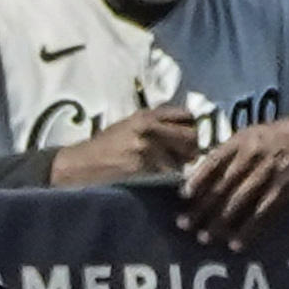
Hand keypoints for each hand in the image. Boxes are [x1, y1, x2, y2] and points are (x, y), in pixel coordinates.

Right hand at [45, 99, 198, 185]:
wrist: (86, 162)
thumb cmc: (108, 143)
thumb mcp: (131, 124)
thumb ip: (157, 123)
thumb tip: (187, 128)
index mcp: (146, 115)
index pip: (184, 115)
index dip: (197, 123)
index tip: (203, 130)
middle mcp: (149, 129)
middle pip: (190, 135)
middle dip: (197, 144)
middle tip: (198, 150)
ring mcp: (148, 149)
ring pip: (184, 156)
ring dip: (187, 161)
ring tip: (183, 164)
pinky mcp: (146, 168)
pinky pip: (170, 171)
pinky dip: (174, 173)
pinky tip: (168, 174)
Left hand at [174, 109, 288, 245]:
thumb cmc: (275, 136)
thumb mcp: (250, 134)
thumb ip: (227, 152)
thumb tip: (198, 173)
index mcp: (241, 141)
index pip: (214, 161)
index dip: (198, 179)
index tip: (183, 196)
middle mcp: (253, 157)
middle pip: (222, 185)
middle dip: (202, 207)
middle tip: (185, 224)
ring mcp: (269, 174)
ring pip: (239, 202)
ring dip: (220, 222)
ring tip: (205, 237)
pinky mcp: (284, 191)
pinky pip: (263, 214)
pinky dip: (249, 230)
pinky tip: (236, 243)